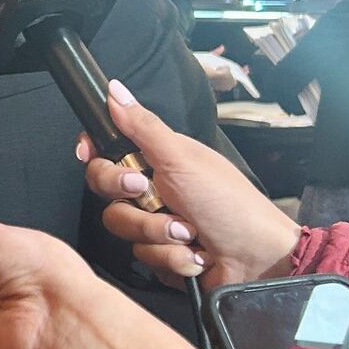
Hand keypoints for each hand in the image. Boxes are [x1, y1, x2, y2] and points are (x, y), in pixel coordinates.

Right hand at [79, 80, 301, 289]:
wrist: (258, 260)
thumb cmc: (229, 202)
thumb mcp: (182, 159)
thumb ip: (142, 126)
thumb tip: (113, 88)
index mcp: (157, 159)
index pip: (107, 149)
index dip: (94, 152)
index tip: (89, 153)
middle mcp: (152, 190)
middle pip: (105, 191)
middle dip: (134, 203)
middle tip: (153, 196)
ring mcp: (155, 223)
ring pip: (122, 227)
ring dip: (158, 234)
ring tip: (189, 235)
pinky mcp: (161, 254)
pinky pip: (143, 256)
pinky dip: (172, 257)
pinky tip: (196, 256)